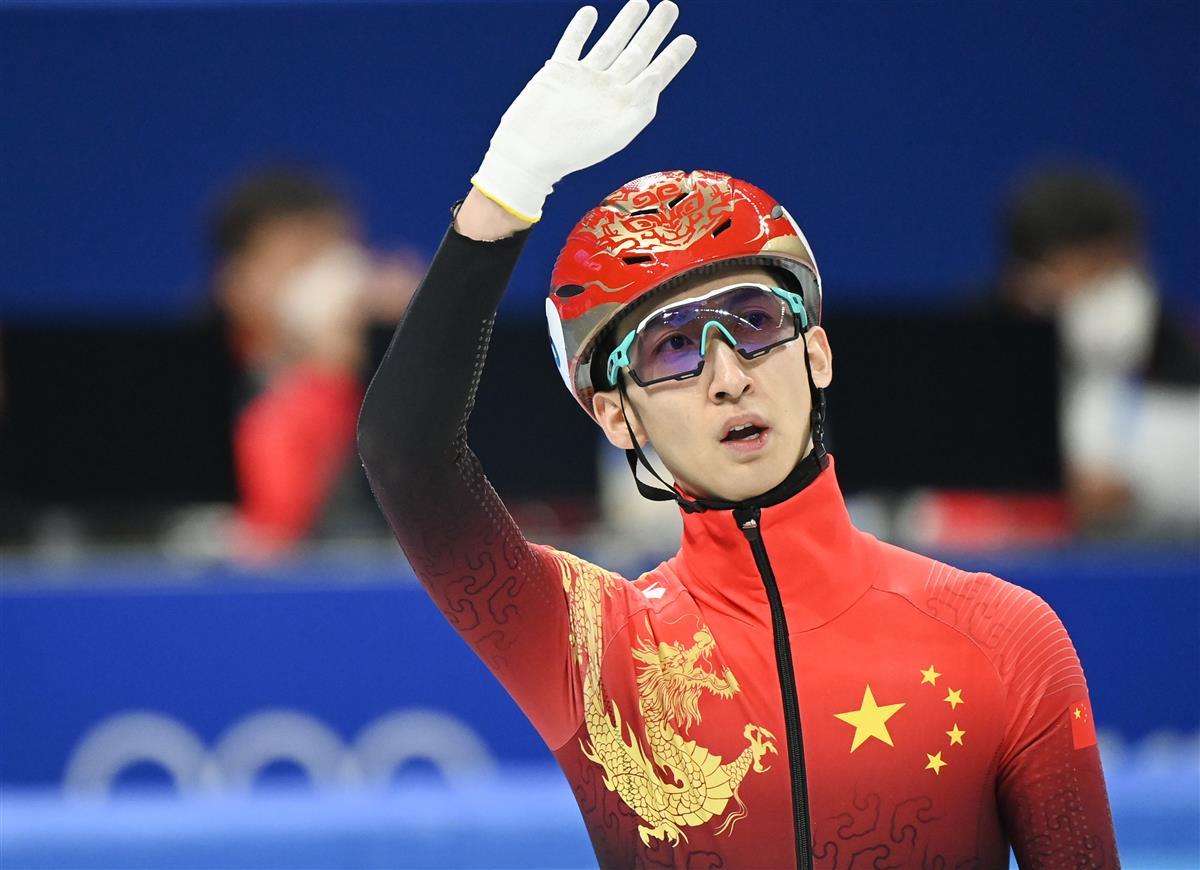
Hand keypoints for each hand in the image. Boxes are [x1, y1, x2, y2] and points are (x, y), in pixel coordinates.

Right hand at [472, 0, 695, 221]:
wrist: (530, 152)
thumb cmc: (574, 150)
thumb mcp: (617, 132)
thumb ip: (642, 104)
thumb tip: (657, 74)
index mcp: (624, 104)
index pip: (655, 75)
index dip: (672, 57)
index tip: (688, 40)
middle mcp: (607, 88)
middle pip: (636, 52)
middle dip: (654, 30)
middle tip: (671, 7)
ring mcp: (584, 77)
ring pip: (610, 42)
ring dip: (625, 22)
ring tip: (641, 2)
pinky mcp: (559, 70)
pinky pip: (572, 43)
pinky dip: (580, 28)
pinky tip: (590, 13)